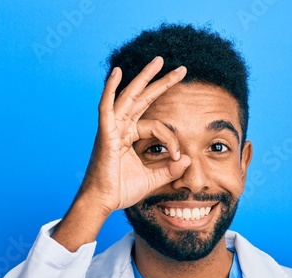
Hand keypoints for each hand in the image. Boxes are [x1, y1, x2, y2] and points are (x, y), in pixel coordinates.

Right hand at [80, 56, 191, 213]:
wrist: (102, 202)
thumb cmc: (121, 191)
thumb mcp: (153, 179)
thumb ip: (170, 169)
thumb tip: (188, 159)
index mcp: (130, 136)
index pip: (157, 126)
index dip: (172, 139)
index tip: (179, 156)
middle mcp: (121, 127)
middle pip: (144, 98)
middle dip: (162, 82)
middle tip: (182, 69)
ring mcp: (112, 128)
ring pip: (129, 96)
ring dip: (144, 77)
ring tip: (159, 61)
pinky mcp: (105, 134)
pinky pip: (106, 108)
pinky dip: (109, 90)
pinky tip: (116, 73)